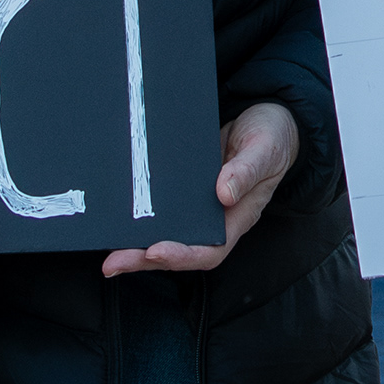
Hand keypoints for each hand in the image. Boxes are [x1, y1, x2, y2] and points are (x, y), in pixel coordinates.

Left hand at [102, 101, 300, 276]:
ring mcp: (200, 208)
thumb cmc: (273, 138)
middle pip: (181, 251)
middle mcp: (217, 219)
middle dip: (146, 260)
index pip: (211, 249)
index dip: (183, 255)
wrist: (268, 121)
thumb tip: (224, 194)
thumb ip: (247, 171)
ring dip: (137, 247)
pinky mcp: (186, 193)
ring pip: (167, 236)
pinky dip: (141, 219)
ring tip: (109, 254)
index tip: (155, 251)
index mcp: (239, 216)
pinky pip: (163, 212)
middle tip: (114, 262)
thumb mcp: (265, 149)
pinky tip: (118, 219)